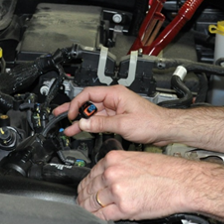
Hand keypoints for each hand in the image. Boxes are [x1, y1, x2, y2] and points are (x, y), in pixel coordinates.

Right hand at [52, 85, 174, 144]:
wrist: (164, 129)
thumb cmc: (151, 122)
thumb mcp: (123, 124)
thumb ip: (101, 124)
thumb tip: (84, 123)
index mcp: (115, 94)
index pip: (88, 94)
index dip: (76, 104)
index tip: (69, 114)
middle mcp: (114, 99)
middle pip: (88, 102)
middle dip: (73, 110)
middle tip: (58, 115)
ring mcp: (115, 108)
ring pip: (93, 113)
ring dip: (81, 121)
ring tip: (67, 128)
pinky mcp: (118, 117)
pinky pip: (100, 120)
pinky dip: (91, 125)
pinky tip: (83, 130)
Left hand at [77, 150, 197, 220]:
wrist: (182, 181)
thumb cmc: (165, 171)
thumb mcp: (135, 160)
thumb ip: (117, 167)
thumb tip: (106, 179)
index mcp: (113, 159)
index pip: (90, 174)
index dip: (86, 185)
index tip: (84, 190)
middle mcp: (112, 172)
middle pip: (88, 189)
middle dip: (84, 198)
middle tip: (82, 203)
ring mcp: (117, 190)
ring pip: (92, 203)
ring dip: (88, 209)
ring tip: (88, 212)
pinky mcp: (124, 207)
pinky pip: (103, 216)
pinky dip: (97, 218)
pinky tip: (97, 219)